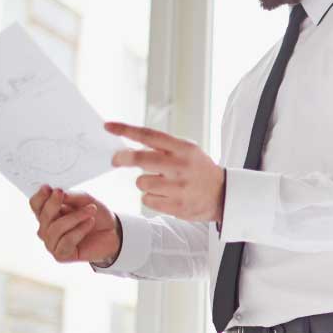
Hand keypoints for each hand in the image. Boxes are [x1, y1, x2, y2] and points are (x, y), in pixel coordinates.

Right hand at [29, 185, 120, 263]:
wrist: (113, 233)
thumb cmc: (97, 216)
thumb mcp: (86, 200)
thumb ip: (71, 196)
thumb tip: (56, 193)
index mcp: (49, 214)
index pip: (36, 205)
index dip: (41, 197)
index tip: (50, 189)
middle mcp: (46, 229)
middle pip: (43, 216)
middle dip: (55, 204)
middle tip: (66, 196)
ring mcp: (52, 243)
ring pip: (55, 229)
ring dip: (75, 217)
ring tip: (91, 211)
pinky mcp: (61, 255)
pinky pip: (66, 241)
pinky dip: (80, 230)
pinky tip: (90, 223)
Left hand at [106, 121, 224, 222]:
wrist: (224, 195)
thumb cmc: (199, 171)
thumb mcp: (188, 151)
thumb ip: (164, 147)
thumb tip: (129, 146)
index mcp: (183, 149)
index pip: (150, 135)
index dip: (126, 130)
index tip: (108, 126)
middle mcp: (181, 166)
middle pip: (141, 159)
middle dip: (123, 158)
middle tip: (116, 160)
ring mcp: (179, 187)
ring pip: (142, 182)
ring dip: (144, 183)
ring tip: (159, 184)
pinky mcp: (177, 206)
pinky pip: (147, 200)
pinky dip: (151, 198)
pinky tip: (164, 196)